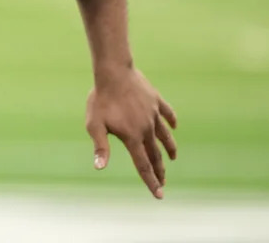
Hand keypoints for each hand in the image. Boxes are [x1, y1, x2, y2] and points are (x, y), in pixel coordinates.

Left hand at [85, 68, 177, 198]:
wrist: (114, 72)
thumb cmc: (101, 99)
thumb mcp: (94, 124)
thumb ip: (100, 146)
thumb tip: (99, 167)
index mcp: (132, 137)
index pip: (143, 165)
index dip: (151, 182)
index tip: (159, 195)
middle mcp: (147, 128)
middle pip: (155, 154)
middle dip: (160, 170)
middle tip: (163, 182)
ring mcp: (153, 114)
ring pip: (165, 136)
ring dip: (169, 149)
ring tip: (172, 158)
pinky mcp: (156, 100)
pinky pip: (168, 113)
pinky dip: (172, 121)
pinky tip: (174, 126)